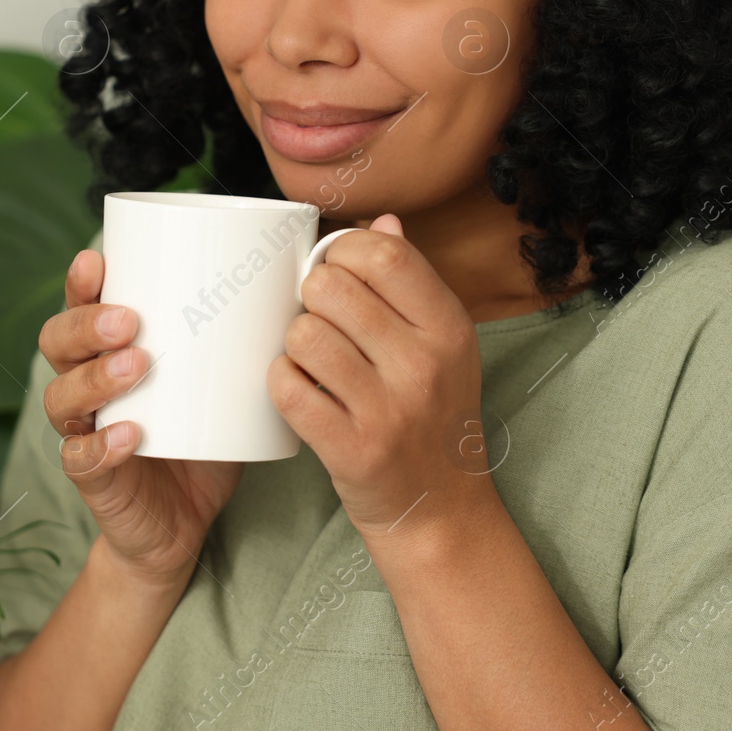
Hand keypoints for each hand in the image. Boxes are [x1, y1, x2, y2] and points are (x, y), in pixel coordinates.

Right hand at [38, 249, 243, 587]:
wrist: (182, 523)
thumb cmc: (202, 436)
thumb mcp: (222, 382)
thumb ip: (244, 340)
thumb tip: (297, 284)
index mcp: (106, 351)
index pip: (79, 306)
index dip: (80, 282)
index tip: (98, 257)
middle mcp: (85, 386)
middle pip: (58, 343)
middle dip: (86, 325)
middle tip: (129, 319)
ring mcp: (83, 431)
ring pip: (62, 397)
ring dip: (96, 378)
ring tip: (137, 366)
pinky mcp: (94, 479)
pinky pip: (81, 459)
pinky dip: (102, 445)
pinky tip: (128, 433)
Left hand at [268, 215, 489, 539]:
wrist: (441, 509)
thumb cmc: (432, 416)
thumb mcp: (443, 346)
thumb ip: (412, 282)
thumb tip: (382, 221)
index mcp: (450, 328)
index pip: (385, 254)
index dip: (343, 249)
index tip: (335, 268)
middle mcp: (425, 365)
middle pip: (332, 288)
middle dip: (310, 296)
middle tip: (319, 319)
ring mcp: (389, 409)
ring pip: (304, 335)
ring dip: (294, 342)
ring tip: (311, 358)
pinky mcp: (353, 449)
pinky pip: (289, 388)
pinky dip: (281, 382)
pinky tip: (298, 387)